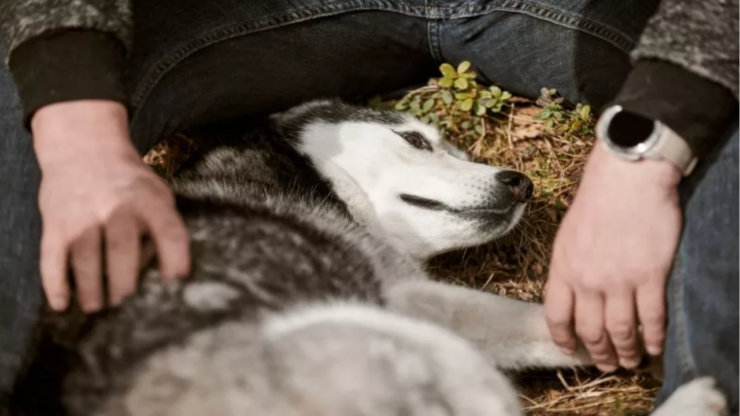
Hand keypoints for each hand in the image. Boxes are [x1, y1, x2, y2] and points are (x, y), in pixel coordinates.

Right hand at [32, 100, 189, 312]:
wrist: (84, 147)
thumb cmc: (130, 182)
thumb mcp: (157, 194)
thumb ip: (163, 228)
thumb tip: (161, 274)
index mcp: (149, 201)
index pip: (168, 230)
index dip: (175, 256)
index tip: (176, 280)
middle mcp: (116, 207)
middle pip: (122, 251)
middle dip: (125, 284)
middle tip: (126, 302)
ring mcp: (82, 215)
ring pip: (86, 260)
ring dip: (92, 290)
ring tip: (98, 307)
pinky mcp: (55, 223)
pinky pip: (53, 258)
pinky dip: (56, 285)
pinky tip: (62, 305)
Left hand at [544, 143, 681, 371]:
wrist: (626, 178)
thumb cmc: (596, 201)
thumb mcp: (567, 235)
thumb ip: (568, 266)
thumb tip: (571, 293)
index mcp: (562, 268)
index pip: (556, 316)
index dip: (563, 339)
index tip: (571, 349)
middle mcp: (587, 280)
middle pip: (590, 330)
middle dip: (598, 353)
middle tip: (606, 363)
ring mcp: (619, 280)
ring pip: (620, 331)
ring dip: (626, 352)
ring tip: (631, 362)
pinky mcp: (649, 276)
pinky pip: (651, 318)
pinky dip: (653, 338)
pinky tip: (655, 347)